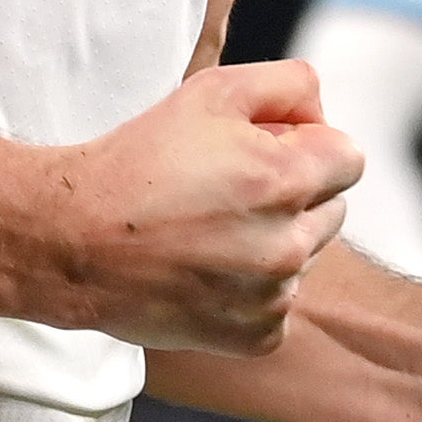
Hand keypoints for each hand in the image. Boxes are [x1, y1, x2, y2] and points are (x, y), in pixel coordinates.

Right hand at [35, 61, 363, 354]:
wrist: (72, 241)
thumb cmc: (138, 161)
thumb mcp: (210, 92)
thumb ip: (287, 85)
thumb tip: (322, 113)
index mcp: (286, 179)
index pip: (349, 158)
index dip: (307, 146)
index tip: (264, 150)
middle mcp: (290, 244)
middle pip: (333, 208)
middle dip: (296, 194)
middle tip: (230, 190)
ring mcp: (274, 296)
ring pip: (306, 257)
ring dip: (275, 241)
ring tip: (209, 231)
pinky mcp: (256, 336)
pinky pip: (280, 305)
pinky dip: (253, 291)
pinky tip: (205, 270)